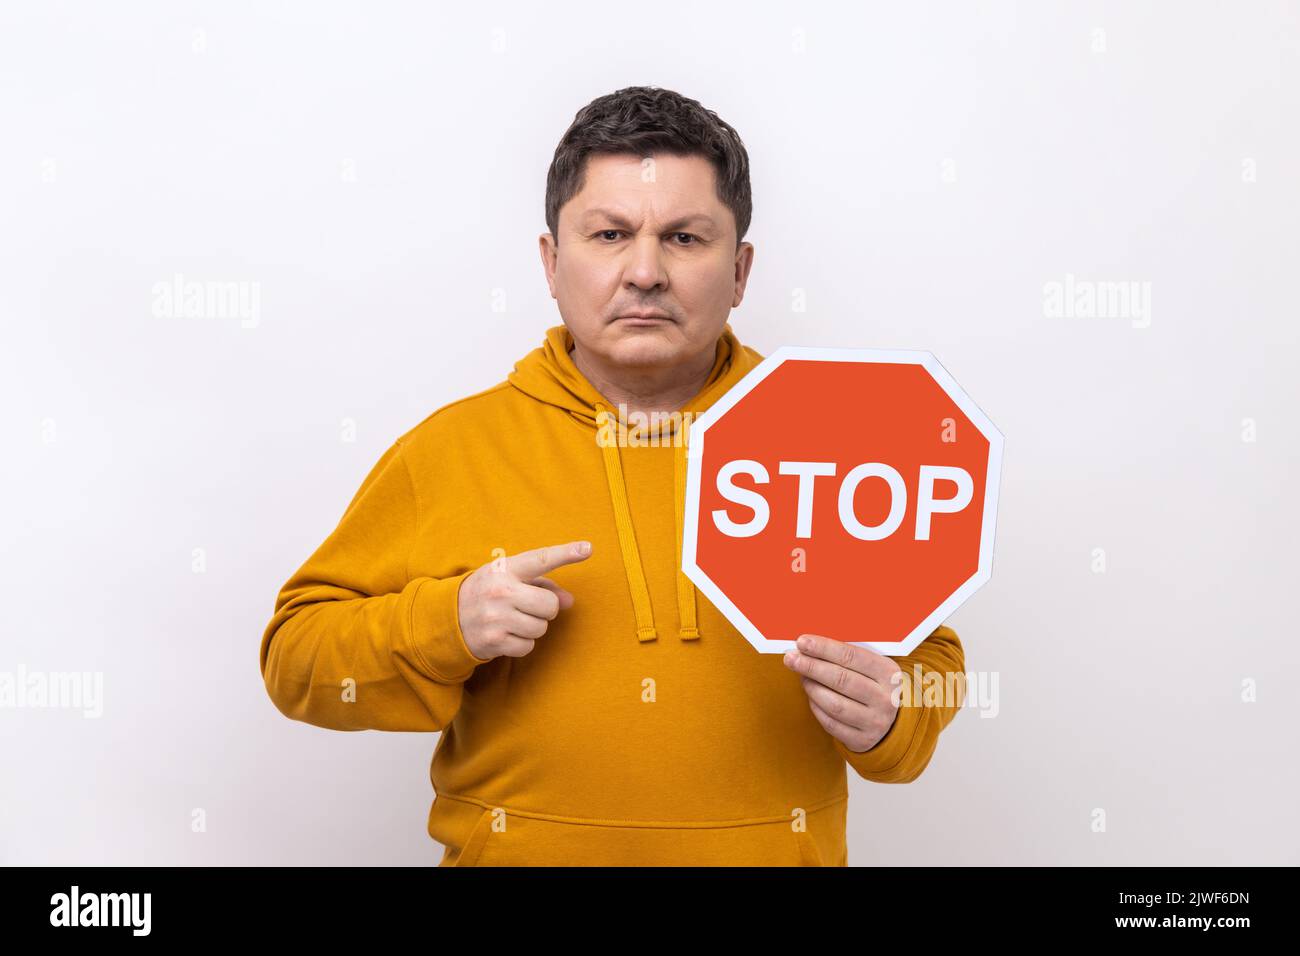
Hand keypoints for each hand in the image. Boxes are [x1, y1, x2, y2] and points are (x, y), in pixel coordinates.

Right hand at [457, 541, 591, 660]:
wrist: (448, 617)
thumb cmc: (488, 593)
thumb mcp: (509, 579)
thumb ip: (543, 586)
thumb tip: (570, 602)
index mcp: (505, 569)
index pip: (540, 559)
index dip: (566, 553)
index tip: (587, 548)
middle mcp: (501, 591)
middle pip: (550, 605)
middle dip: (546, 609)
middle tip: (528, 607)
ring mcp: (496, 617)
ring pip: (541, 628)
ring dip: (533, 627)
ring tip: (513, 620)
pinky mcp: (494, 641)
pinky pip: (528, 646)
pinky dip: (521, 643)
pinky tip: (506, 634)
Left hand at [783, 633, 903, 752]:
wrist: (892, 722)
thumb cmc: (874, 686)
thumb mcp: (872, 668)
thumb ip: (847, 656)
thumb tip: (810, 646)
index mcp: (889, 674)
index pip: (851, 656)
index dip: (824, 648)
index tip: (802, 642)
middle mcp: (885, 699)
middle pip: (841, 680)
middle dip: (811, 666)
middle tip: (791, 658)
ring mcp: (875, 722)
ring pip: (834, 704)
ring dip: (812, 688)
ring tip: (802, 677)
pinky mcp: (862, 740)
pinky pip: (831, 723)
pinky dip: (816, 708)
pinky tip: (811, 696)